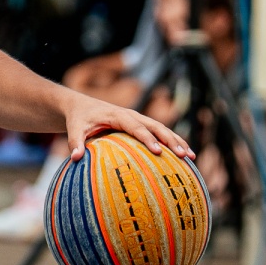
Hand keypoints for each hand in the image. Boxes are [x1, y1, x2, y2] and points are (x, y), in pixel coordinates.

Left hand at [63, 93, 193, 162]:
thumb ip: (75, 142)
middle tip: (183, 155)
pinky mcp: (141, 125)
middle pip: (156, 127)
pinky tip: (184, 157)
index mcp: (118, 115)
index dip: (148, 138)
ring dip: (177, 141)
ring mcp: (138, 119)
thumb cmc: (79, 119)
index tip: (158, 151)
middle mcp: (132, 115)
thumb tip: (75, 158)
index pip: (136, 127)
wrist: (82, 106)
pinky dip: (172, 143)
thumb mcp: (74, 129)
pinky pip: (159, 133)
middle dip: (171, 140)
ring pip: (162, 129)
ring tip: (191, 157)